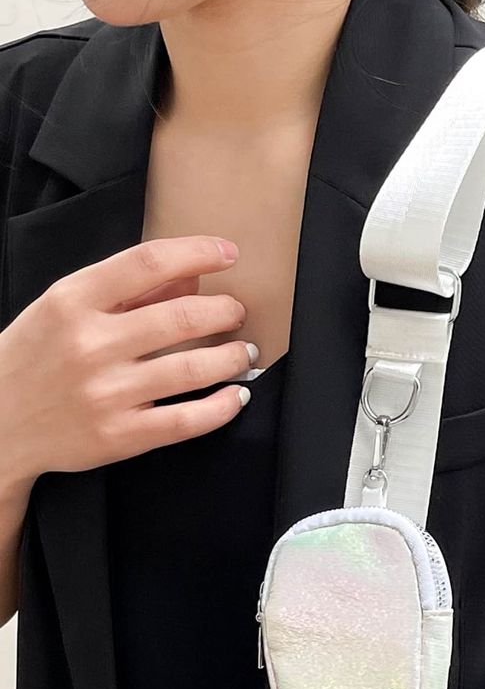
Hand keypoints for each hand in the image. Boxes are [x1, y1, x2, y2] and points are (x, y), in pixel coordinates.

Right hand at [0, 235, 255, 489]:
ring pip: (192, 369)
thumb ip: (127, 291)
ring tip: (243, 352)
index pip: (148, 262)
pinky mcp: (121, 436)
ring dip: (232, 357)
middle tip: (238, 312)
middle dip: (225, 311)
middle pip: (181, 316)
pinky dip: (222, 407)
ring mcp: (106, 393)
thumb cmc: (36, 357)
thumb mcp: (65, 309)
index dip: (198, 252)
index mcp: (72, 301)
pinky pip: (187, 420)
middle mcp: (90, 344)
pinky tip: (236, 396)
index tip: (228, 253)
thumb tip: (193, 277)